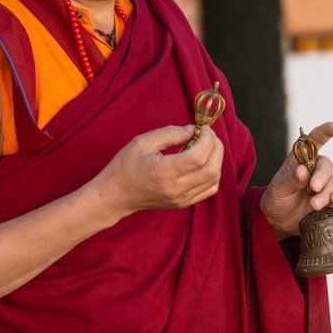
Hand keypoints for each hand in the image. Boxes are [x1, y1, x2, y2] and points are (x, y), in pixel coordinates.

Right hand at [91, 124, 223, 218]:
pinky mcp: (184, 203)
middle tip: (207, 135)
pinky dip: (212, 173)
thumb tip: (193, 130)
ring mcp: (182, 199)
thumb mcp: (143, 142)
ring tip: (204, 147)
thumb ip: (170, 133)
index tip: (203, 128)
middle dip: (216, 147)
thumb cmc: (125, 166)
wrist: (116, 195)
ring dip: (216, 159)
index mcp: (164, 172)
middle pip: (212, 168)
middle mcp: (176, 188)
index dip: (207, 139)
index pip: (199, 157)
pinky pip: (210, 189)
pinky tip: (202, 162)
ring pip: (214, 179)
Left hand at [260, 121, 332, 239]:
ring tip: (314, 205)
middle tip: (314, 187)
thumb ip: (290, 180)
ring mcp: (324, 184)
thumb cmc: (277, 198)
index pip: (314, 140)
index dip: (326, 131)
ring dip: (326, 193)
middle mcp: (314, 168)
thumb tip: (303, 171)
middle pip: (325, 165)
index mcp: (300, 159)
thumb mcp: (278, 189)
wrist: (278, 220)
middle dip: (322, 176)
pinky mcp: (329, 198)